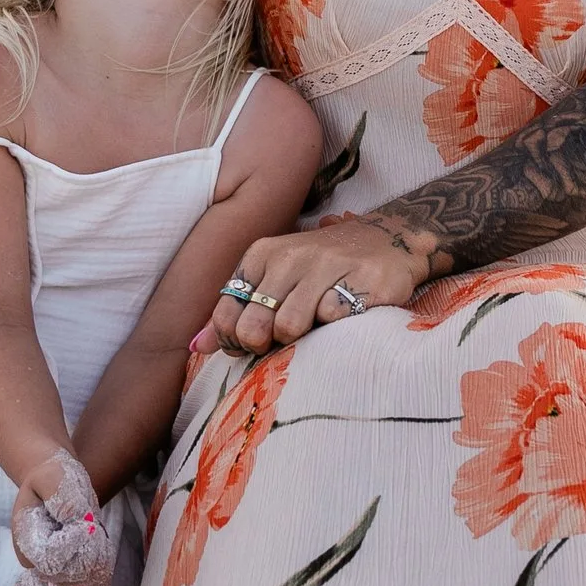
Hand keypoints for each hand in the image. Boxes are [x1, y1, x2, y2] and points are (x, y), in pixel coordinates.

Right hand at [11, 447, 111, 585]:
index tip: (89, 524)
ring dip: (99, 559)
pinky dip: (102, 571)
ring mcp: (52, 572)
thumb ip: (62, 497)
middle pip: (68, 576)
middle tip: (95, 526)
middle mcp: (35, 563)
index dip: (75, 545)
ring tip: (96, 532)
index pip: (51, 560)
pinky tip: (101, 548)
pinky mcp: (68, 576)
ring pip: (82, 585)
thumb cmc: (53, 477)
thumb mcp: (54, 476)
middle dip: (90, 552)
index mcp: (25, 539)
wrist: (54, 484)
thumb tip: (77, 521)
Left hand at [209, 217, 430, 355]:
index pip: (227, 313)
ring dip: (302, 338)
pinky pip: (334, 320)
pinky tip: (347, 313)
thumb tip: (195, 346)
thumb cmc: (323, 268)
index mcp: (263, 254)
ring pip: (290, 325)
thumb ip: (234, 311)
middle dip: (266, 345)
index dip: (235, 341)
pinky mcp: (365, 280)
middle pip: (254, 326)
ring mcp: (330, 266)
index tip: (256, 343)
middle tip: (287, 340)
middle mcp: (292, 255)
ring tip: (317, 325)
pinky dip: (337, 327)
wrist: (390, 239)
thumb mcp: (275, 279)